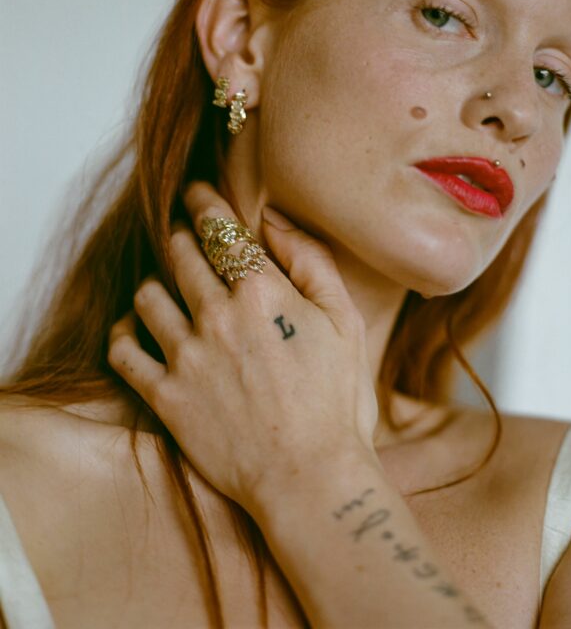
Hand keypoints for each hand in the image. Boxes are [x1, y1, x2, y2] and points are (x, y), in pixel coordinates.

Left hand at [107, 182, 378, 514]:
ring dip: (156, 281)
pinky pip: (124, 350)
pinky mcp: (166, 396)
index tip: (197, 192)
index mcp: (262, 292)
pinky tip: (137, 327)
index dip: (205, 201)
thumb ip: (311, 261)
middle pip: (180, 253)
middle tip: (183, 232)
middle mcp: (217, 315)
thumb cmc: (337, 401)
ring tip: (165, 284)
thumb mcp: (345, 321)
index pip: (221, 229)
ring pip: (148, 294)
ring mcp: (186, 357)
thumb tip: (275, 220)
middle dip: (180, 234)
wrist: (310, 479)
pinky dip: (125, 330)